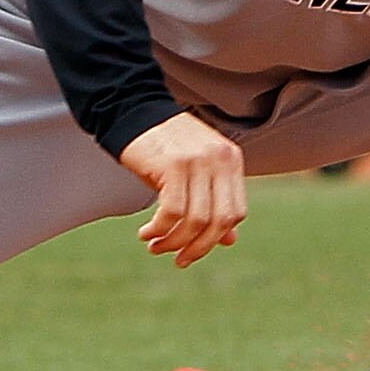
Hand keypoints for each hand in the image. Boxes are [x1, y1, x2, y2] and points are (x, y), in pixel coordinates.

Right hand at [119, 111, 246, 267]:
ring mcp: (199, 161)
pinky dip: (160, 229)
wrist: (133, 111)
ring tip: (155, 246)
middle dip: (198, 247)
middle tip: (178, 259)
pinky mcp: (174, 164)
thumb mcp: (197, 172)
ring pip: (196, 220)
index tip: (195, 250)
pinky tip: (146, 232)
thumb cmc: (164, 145)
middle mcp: (220, 160)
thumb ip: (215, 202)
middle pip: (220, 221)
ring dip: (174, 242)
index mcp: (231, 160)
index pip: (236, 213)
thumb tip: (229, 240)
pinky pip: (173, 211)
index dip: (216, 238)